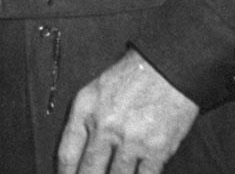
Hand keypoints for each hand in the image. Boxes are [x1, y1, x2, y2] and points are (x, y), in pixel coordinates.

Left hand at [56, 49, 198, 173]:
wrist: (167, 69)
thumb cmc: (130, 78)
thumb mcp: (95, 91)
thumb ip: (83, 120)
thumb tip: (78, 154)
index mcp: (85, 110)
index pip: (67, 153)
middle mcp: (105, 126)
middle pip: (89, 170)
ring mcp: (131, 140)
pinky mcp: (157, 149)